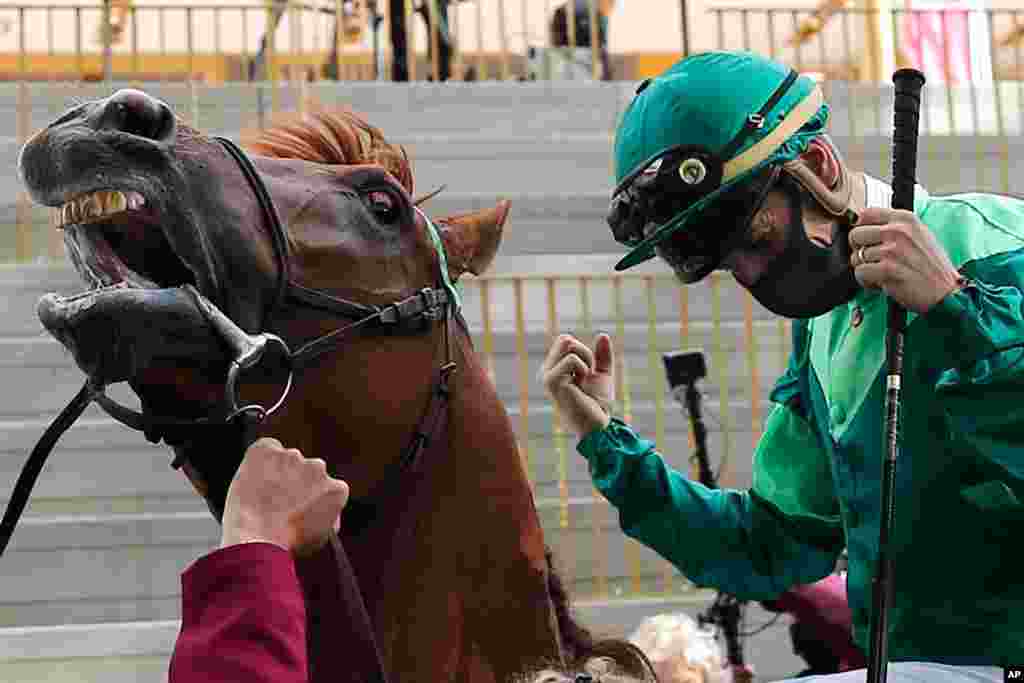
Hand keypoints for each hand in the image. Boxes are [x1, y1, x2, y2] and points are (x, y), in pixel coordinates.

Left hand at [220, 437, 349, 557]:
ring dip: (279, 473)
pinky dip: (260, 460)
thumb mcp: (321, 536)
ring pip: (287, 460)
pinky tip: (254, 479)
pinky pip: (266, 449)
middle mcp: (318, 467)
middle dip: (297, 483)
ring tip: (262, 496)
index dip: (312, 498)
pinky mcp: (266, 450)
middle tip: (279, 502)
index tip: (299, 508)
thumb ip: (329, 515)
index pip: (327, 488)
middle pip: (308, 471)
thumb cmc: (288, 544)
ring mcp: (291, 456)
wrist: (256, 540)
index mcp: (336, 488)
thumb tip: (327, 511)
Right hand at [539, 333, 613, 439]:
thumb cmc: (598, 404)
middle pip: (564, 339)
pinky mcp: (551, 381)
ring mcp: (547, 376)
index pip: (565, 340)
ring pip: (567, 344)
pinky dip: (583, 368)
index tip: (587, 373)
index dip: (583, 351)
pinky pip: (571, 359)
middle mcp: (546, 372)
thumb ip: (602, 356)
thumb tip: (603, 335)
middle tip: (587, 374)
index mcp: (554, 369)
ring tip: (584, 380)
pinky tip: (581, 384)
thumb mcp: (603, 374)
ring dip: (585, 359)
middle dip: (584, 352)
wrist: (598, 425)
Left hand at [849, 208, 961, 312]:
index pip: (866, 214)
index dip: (861, 229)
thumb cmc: (932, 267)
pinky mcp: (887, 269)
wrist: (946, 291)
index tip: (867, 240)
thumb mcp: (919, 235)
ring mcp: (892, 249)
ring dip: (865, 269)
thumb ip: (894, 227)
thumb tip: (863, 222)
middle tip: (873, 261)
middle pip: (855, 235)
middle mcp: (898, 230)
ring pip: (856, 256)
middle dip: (860, 250)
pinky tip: (880, 282)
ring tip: (882, 274)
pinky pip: (860, 272)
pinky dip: (866, 281)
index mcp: (906, 219)